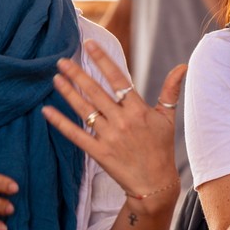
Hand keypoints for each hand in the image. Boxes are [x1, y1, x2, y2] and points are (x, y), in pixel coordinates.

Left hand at [43, 40, 181, 215]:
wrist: (154, 185)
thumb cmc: (161, 148)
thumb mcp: (168, 118)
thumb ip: (171, 90)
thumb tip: (182, 66)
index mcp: (139, 110)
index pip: (118, 79)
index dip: (103, 60)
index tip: (89, 45)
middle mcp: (123, 121)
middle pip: (96, 92)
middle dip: (78, 74)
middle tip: (62, 60)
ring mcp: (109, 137)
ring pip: (85, 110)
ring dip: (68, 93)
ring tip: (55, 78)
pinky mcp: (98, 153)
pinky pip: (76, 135)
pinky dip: (60, 123)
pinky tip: (47, 111)